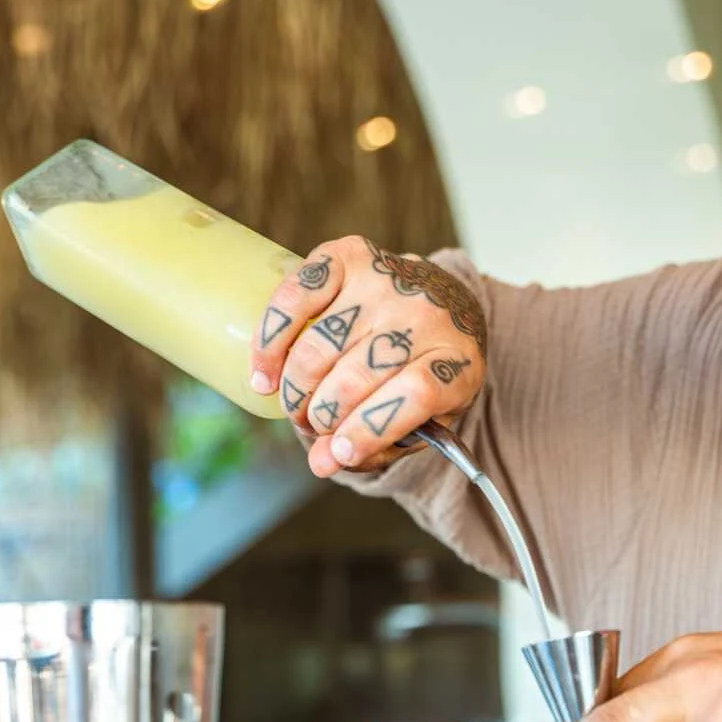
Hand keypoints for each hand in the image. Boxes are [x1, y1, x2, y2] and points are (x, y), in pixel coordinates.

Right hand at [249, 236, 486, 477]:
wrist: (446, 303)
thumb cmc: (428, 371)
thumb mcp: (427, 418)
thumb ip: (378, 446)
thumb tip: (320, 463)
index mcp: (456, 361)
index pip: (413, 396)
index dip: (369, 430)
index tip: (339, 454)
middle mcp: (425, 316)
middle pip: (358, 377)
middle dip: (323, 416)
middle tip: (313, 427)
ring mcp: (387, 283)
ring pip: (320, 347)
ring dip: (296, 390)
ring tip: (296, 407)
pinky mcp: (351, 257)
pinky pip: (297, 295)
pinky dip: (272, 338)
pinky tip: (265, 372)